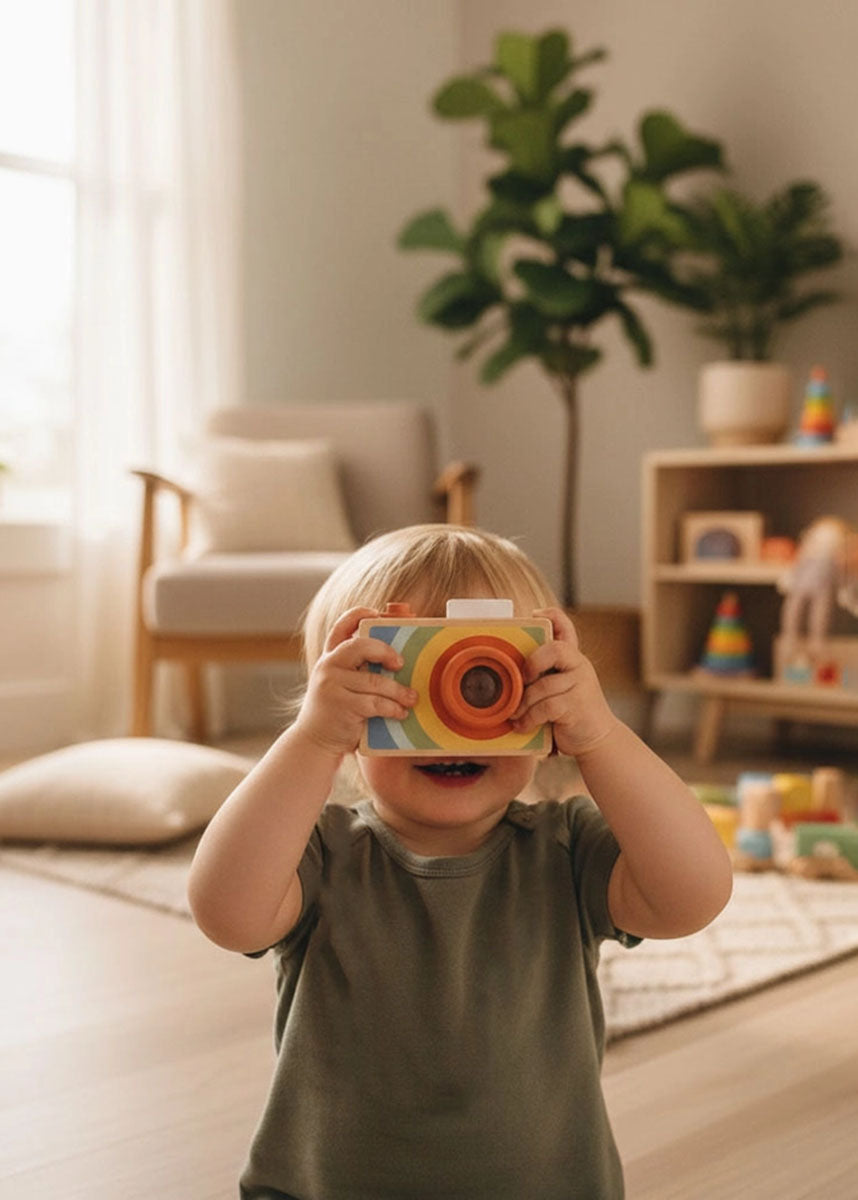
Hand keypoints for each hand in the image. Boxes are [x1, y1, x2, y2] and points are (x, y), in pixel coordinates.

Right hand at [292, 607, 417, 758]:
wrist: (314, 742)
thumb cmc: (336, 712)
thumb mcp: (340, 685)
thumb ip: (358, 671)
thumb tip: (397, 661)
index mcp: (330, 658)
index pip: (341, 627)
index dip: (359, 614)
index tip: (377, 613)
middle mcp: (328, 666)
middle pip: (359, 645)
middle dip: (385, 651)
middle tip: (400, 664)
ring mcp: (332, 685)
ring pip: (375, 680)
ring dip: (399, 690)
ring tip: (411, 698)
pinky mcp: (342, 705)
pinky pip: (376, 702)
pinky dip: (393, 708)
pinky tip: (400, 712)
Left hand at [510, 607, 617, 756]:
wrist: (598, 739)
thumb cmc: (570, 713)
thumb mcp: (558, 690)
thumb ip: (543, 677)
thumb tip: (508, 673)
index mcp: (572, 659)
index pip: (566, 628)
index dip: (552, 616)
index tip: (535, 614)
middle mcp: (579, 666)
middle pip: (555, 650)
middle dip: (532, 663)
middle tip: (522, 681)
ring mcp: (581, 684)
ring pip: (544, 686)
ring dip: (524, 702)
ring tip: (516, 714)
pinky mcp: (578, 705)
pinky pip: (546, 706)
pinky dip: (530, 718)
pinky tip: (523, 725)